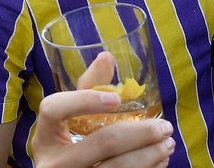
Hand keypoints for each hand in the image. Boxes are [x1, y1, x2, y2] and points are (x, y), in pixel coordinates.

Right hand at [32, 56, 173, 167]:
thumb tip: (107, 57)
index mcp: (45, 136)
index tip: (116, 99)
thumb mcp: (70, 122)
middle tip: (165, 127)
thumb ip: (88, 89)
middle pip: (102, 143)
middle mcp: (54, 163)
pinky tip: (158, 161)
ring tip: (168, 144)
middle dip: (141, 133)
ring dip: (151, 155)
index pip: (54, 110)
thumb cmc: (67, 147)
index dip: (84, 101)